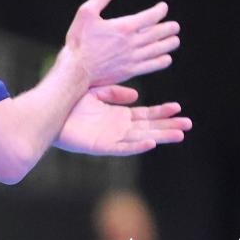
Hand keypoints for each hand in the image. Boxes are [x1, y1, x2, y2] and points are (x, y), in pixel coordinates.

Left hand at [55, 85, 191, 155]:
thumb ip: (115, 92)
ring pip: (141, 139)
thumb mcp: (96, 92)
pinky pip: (123, 148)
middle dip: (168, 126)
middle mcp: (118, 128)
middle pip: (149, 128)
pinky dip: (137, 145)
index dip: (162, 112)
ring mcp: (112, 138)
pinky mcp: (102, 146)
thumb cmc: (70, 104)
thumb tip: (136, 96)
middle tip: (188, 124)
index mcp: (118, 115)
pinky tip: (151, 142)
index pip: (146, 115)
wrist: (51, 114)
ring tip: (179, 134)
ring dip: (160, 137)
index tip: (178, 108)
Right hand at [64, 0, 179, 85]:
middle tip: (175, 26)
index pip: (150, 17)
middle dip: (169, 28)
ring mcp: (132, 58)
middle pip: (158, 33)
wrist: (76, 69)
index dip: (159, 11)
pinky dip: (162, 61)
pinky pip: (152, 66)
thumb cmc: (79, 40)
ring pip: (158, 50)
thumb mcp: (86, 13)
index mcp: (124, 27)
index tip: (163, 8)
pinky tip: (166, 59)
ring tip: (175, 40)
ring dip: (169, 44)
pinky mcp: (130, 71)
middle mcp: (132, 43)